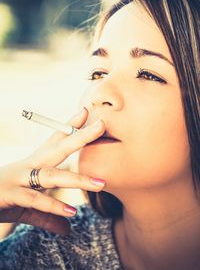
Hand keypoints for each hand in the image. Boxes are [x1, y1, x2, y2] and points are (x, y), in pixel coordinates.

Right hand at [0, 108, 105, 235]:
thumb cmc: (3, 198)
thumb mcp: (28, 208)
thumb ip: (49, 216)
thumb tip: (68, 229)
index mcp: (35, 162)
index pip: (55, 140)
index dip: (70, 126)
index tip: (85, 111)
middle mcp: (29, 166)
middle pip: (58, 148)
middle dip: (80, 137)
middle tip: (102, 125)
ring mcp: (19, 179)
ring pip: (51, 175)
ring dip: (77, 179)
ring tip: (101, 184)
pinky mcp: (11, 194)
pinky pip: (34, 199)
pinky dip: (52, 206)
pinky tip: (71, 212)